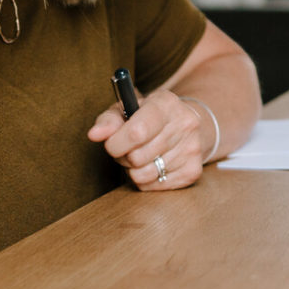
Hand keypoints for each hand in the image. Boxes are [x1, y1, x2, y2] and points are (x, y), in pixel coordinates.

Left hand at [89, 88, 214, 190]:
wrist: (184, 125)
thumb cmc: (147, 117)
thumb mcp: (126, 111)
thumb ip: (109, 121)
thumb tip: (94, 134)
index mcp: (166, 103)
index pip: (137, 131)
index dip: (116, 143)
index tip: (111, 144)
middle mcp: (185, 123)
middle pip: (137, 157)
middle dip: (123, 157)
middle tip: (127, 148)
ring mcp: (192, 148)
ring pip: (144, 174)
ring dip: (133, 170)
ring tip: (139, 156)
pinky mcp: (193, 171)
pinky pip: (154, 185)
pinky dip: (146, 180)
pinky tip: (153, 165)